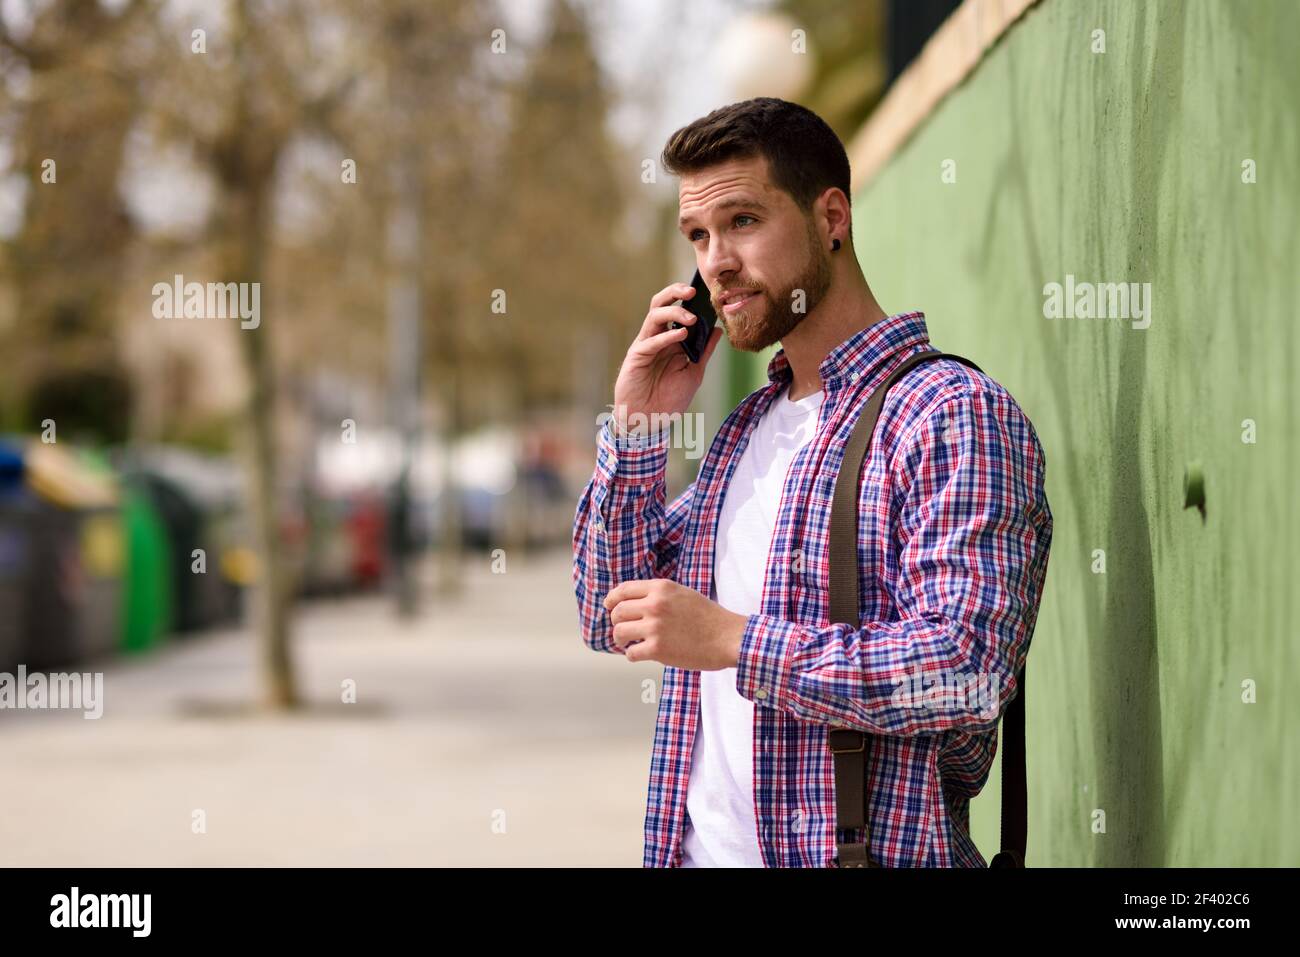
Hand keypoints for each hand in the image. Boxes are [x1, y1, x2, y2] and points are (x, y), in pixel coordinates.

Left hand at [603, 578, 746, 669]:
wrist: (728, 638)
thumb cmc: (709, 618)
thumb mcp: (682, 594)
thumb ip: (659, 595)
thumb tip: (634, 603)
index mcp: (661, 588)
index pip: (624, 590)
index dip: (612, 599)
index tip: (609, 607)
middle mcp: (655, 604)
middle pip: (618, 611)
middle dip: (616, 622)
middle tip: (622, 630)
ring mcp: (655, 627)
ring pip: (619, 632)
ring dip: (620, 640)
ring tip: (627, 643)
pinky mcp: (657, 649)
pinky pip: (631, 653)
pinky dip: (632, 655)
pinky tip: (640, 655)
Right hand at [610, 282, 722, 435]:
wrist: (650, 421)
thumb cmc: (669, 399)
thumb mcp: (694, 372)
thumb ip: (704, 351)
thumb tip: (718, 330)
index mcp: (669, 339)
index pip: (676, 309)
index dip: (687, 298)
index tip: (705, 291)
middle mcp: (656, 337)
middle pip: (660, 304)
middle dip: (675, 292)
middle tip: (692, 290)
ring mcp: (645, 346)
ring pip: (653, 316)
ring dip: (673, 312)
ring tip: (691, 318)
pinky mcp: (636, 357)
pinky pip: (650, 341)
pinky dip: (666, 336)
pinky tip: (681, 334)